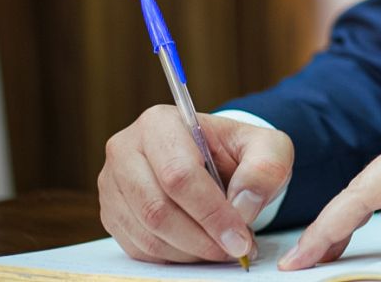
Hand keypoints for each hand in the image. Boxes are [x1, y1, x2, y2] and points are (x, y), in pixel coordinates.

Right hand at [98, 105, 292, 263]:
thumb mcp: (268, 148)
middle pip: (157, 208)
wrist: (217, 161)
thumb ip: (265, 169)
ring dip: (190, 252)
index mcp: (160, 123)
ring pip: (147, 234)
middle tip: (235, 249)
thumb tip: (242, 206)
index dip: (211, 213)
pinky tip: (200, 248)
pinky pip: (138, 249)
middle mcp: (126, 150)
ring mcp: (112, 184)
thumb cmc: (239, 153)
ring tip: (223, 248)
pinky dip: (174, 257)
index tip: (240, 238)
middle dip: (202, 238)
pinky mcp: (111, 214)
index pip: (179, 174)